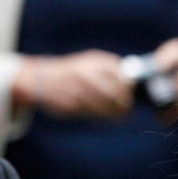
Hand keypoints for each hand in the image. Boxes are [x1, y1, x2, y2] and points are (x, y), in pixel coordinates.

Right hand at [13, 51, 133, 118]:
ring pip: (104, 106)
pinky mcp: (69, 105)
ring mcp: (76, 90)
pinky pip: (91, 113)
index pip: (119, 76)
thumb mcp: (92, 61)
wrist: (42, 80)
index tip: (131, 93)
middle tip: (127, 109)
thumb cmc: (76, 71)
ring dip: (114, 113)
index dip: (128, 87)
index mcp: (93, 61)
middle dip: (124, 103)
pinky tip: (105, 116)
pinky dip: (101, 116)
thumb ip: (112, 69)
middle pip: (113, 93)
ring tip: (120, 115)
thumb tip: (135, 80)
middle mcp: (84, 74)